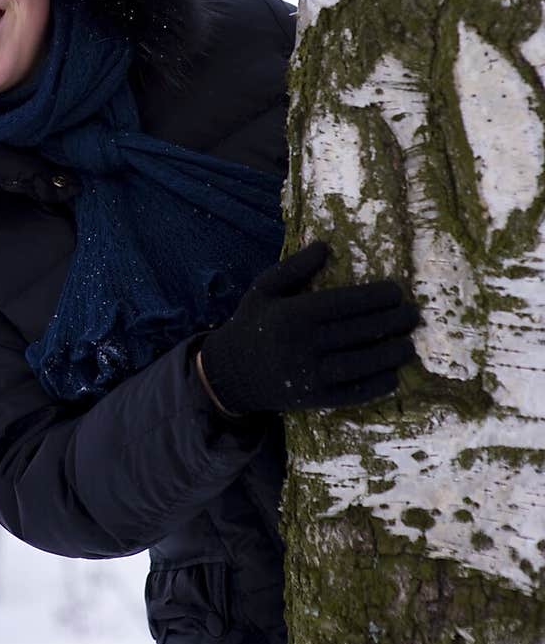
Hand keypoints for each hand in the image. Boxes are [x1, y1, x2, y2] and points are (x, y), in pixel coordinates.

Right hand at [198, 239, 421, 416]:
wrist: (229, 373)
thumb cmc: (251, 324)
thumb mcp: (263, 289)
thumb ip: (294, 267)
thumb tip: (325, 245)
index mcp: (293, 314)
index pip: (344, 303)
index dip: (375, 297)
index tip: (397, 292)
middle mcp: (303, 344)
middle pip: (358, 332)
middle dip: (392, 322)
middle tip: (413, 315)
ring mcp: (309, 374)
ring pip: (360, 364)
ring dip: (390, 355)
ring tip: (408, 345)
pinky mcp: (313, 399)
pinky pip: (351, 393)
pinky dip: (375, 386)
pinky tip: (392, 376)